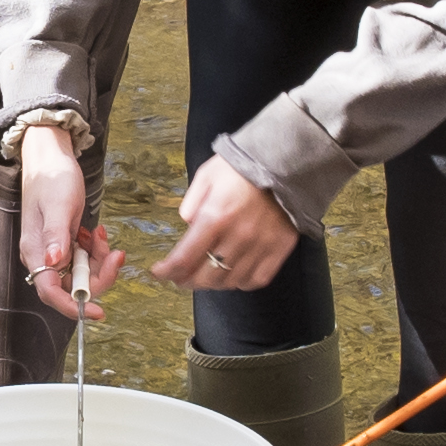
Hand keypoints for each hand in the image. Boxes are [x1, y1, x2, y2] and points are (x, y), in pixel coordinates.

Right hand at [18, 125, 120, 314]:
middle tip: (116, 254)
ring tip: (102, 235)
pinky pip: (84, 259)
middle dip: (98, 275)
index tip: (98, 311)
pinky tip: (96, 231)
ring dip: (99, 260)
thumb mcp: (58, 205)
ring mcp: (54, 251)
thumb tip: (53, 262)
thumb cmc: (51, 177)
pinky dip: (96, 250)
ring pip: (82, 274)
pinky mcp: (64, 244)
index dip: (75, 305)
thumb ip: (56, 235)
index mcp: (36, 251)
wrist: (51, 157)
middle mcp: (43, 256)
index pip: (51, 292)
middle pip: (72, 286)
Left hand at [153, 158, 298, 296]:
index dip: (167, 271)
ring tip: (205, 275)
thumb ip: (192, 203)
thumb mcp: (207, 176)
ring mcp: (260, 245)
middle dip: (186, 281)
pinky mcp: (279, 249)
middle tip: (180, 278)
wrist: (286, 162)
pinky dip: (241, 282)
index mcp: (216, 216)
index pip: (184, 257)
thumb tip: (187, 226)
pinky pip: (257, 279)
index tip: (159, 273)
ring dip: (212, 283)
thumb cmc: (243, 167)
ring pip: (230, 281)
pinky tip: (234, 275)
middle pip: (206, 276)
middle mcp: (238, 236)